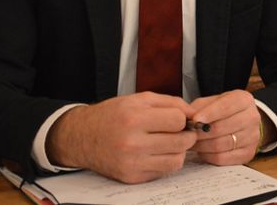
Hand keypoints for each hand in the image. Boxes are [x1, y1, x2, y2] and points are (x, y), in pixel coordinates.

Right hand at [47, 92, 196, 183]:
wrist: (81, 137)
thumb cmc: (113, 115)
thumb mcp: (140, 98)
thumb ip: (171, 102)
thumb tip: (195, 114)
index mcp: (134, 118)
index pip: (178, 121)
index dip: (183, 119)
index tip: (177, 119)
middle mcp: (132, 143)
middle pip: (181, 142)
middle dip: (186, 135)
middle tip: (179, 131)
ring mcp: (131, 163)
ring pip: (177, 160)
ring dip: (178, 150)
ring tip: (168, 142)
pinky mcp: (131, 177)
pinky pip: (163, 171)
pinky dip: (165, 161)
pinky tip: (155, 152)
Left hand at [189, 89, 268, 165]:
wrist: (242, 122)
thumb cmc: (223, 111)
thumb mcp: (212, 102)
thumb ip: (199, 107)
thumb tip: (187, 119)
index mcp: (244, 100)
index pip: (226, 106)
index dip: (209, 113)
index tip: (195, 119)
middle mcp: (252, 117)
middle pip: (221, 127)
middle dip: (200, 132)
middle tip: (187, 134)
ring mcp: (252, 137)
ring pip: (220, 144)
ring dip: (202, 145)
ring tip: (193, 142)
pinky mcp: (248, 153)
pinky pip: (222, 158)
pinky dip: (208, 155)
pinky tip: (203, 150)